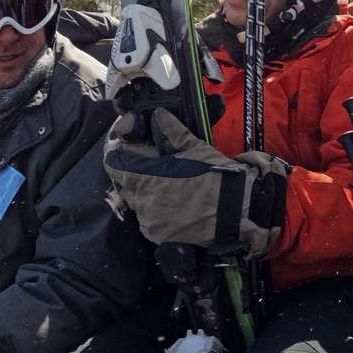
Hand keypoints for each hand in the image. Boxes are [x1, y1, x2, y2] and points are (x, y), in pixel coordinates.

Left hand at [103, 108, 288, 256]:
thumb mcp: (197, 149)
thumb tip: (157, 116)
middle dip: (135, 173)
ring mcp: (149, 221)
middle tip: (155, 166)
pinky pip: (148, 219)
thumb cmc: (217, 178)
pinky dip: (156, 211)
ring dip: (146, 192)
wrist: (238, 214)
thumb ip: (172, 133)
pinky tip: (175, 205)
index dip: (120, 152)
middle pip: (125, 183)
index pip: (113, 162)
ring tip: (169, 186)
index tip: (133, 148)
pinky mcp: (158, 236)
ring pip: (137, 202)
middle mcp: (141, 201)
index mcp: (145, 177)